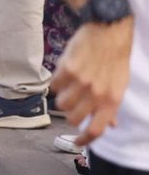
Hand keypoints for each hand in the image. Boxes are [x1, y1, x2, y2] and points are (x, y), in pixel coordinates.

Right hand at [53, 20, 133, 146]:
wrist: (108, 33)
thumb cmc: (115, 59)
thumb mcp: (120, 85)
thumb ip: (112, 107)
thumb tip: (111, 125)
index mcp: (112, 101)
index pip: (96, 130)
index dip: (84, 140)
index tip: (76, 141)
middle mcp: (96, 94)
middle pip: (73, 118)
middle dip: (71, 114)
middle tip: (73, 104)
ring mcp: (81, 82)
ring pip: (61, 104)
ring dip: (63, 98)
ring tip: (69, 87)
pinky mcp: (67, 70)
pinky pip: (54, 85)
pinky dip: (57, 82)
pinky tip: (65, 74)